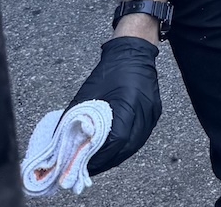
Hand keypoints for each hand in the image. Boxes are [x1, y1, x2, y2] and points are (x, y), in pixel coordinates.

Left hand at [68, 36, 161, 174]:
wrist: (133, 53)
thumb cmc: (109, 71)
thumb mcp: (88, 95)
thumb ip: (78, 119)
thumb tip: (65, 143)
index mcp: (129, 103)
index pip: (117, 140)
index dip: (100, 156)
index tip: (83, 164)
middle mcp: (145, 110)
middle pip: (127, 147)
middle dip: (106, 161)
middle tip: (88, 167)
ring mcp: (152, 112)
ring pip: (135, 144)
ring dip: (116, 156)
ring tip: (99, 162)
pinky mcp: (155, 113)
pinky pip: (140, 136)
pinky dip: (126, 146)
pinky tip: (113, 150)